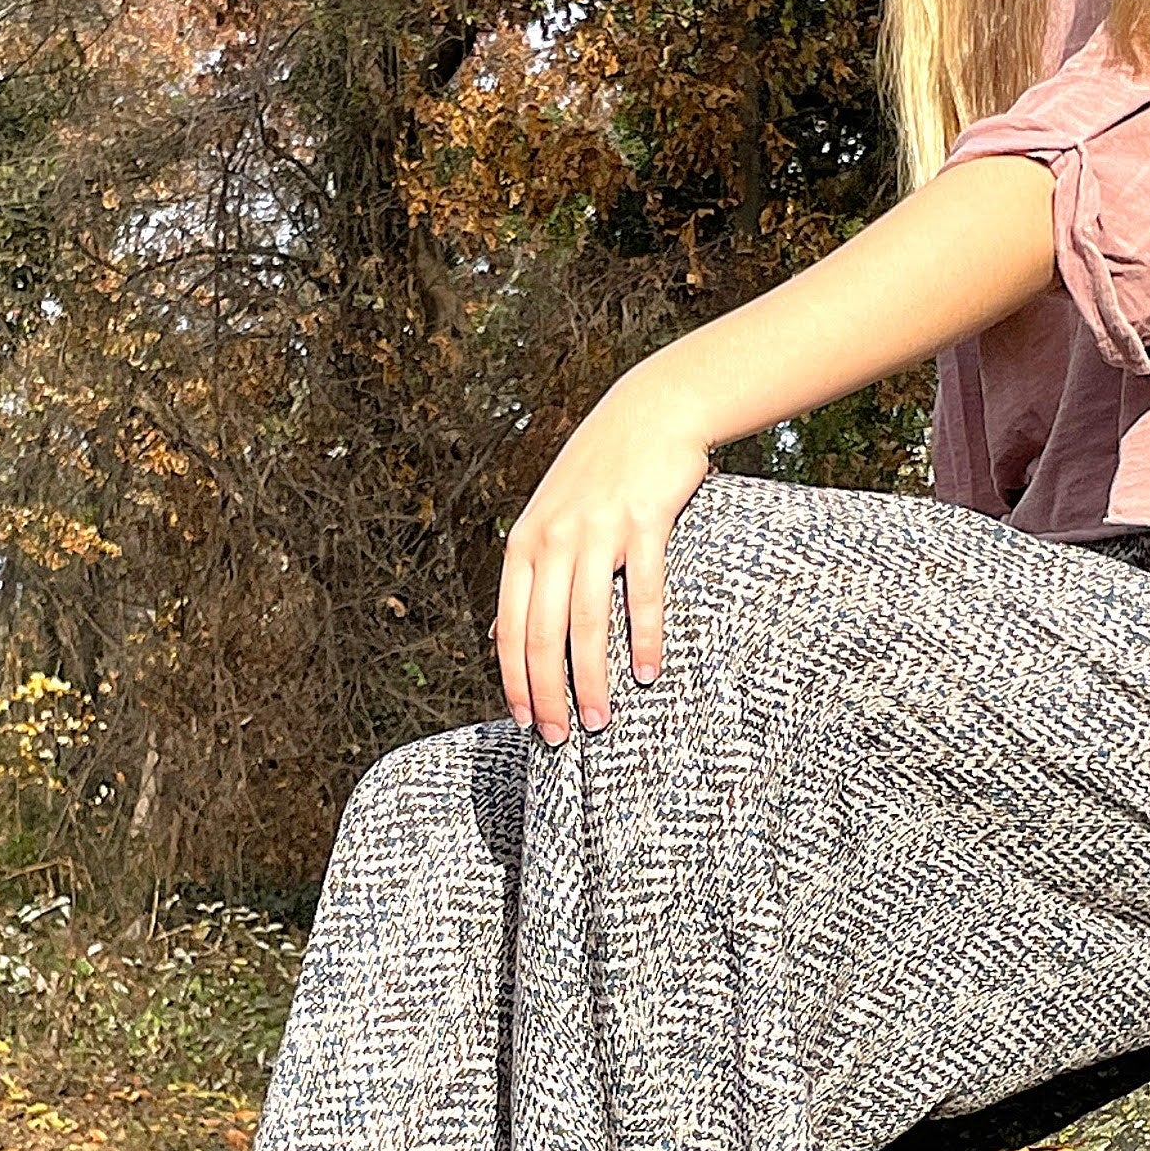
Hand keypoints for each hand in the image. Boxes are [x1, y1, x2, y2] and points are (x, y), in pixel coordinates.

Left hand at [491, 364, 713, 743]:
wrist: (650, 412)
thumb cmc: (599, 476)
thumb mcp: (546, 522)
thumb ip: (525, 580)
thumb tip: (499, 638)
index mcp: (523, 544)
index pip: (509, 629)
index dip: (514, 682)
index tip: (525, 723)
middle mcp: (552, 539)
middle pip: (542, 636)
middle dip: (548, 695)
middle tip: (560, 738)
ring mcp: (596, 531)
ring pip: (586, 624)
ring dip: (591, 680)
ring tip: (599, 721)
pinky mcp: (643, 522)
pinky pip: (641, 592)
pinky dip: (643, 638)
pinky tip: (647, 674)